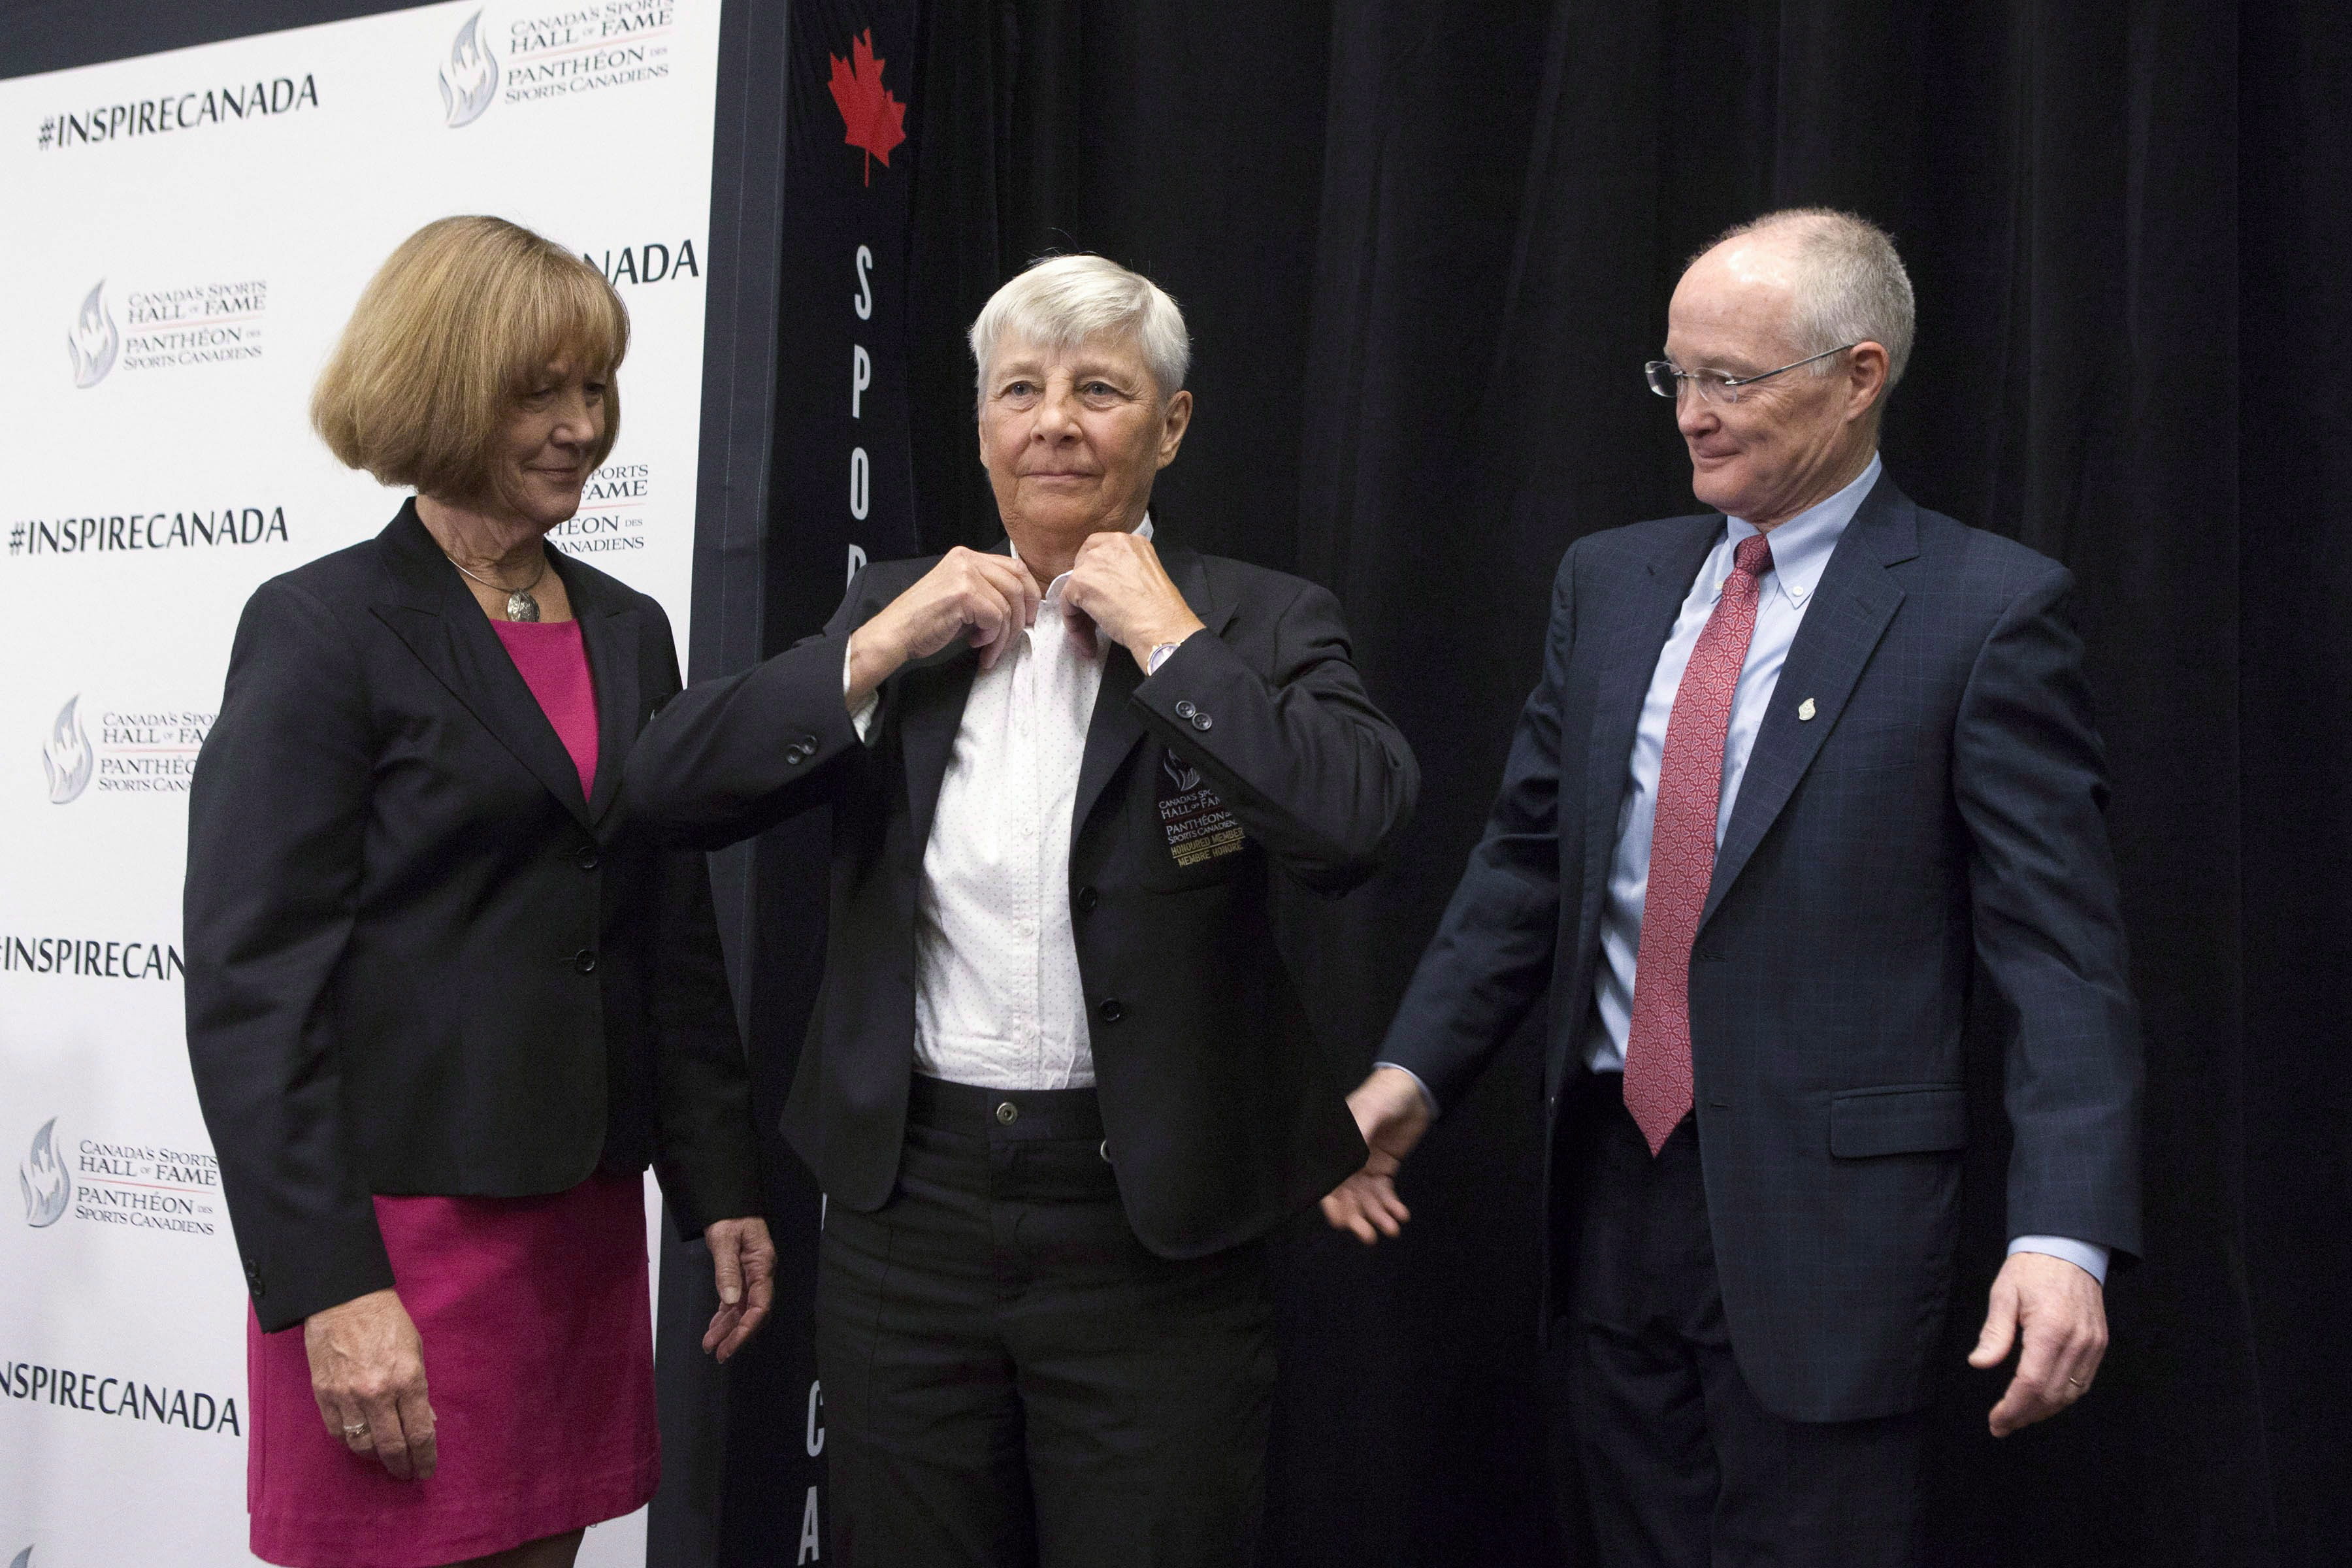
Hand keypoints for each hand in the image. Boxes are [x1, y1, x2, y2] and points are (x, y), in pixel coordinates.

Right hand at [304, 1287, 435, 1478]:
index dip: (425, 1457)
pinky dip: (350, 1441)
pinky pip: (338, 1432)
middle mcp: (378, 1393)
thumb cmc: (386, 1321)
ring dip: (375, 1457)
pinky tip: (360, 1441)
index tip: (426, 1469)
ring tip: (384, 1458)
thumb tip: (424, 1421)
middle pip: (391, 1446)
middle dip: (402, 1465)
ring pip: (362, 1445)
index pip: (419, 1433)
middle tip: (407, 1473)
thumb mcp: (416, 1350)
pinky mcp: (324, 1394)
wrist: (344, 1299)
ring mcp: (348, 1396)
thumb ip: (419, 1389)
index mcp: (407, 1379)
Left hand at [701, 1215, 774, 1362]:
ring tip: (710, 1346)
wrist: (728, 1203)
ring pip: (741, 1309)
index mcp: (762, 1265)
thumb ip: (727, 1269)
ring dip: (727, 1328)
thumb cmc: (729, 1216)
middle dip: (736, 1334)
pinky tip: (714, 1329)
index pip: (760, 1304)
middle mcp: (760, 1274)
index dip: (747, 1327)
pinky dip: (724, 1316)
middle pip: (752, 1311)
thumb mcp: (725, 1239)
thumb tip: (730, 1301)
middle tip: (719, 1354)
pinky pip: (734, 1301)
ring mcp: (751, 1276)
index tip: (731, 1344)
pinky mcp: (739, 1275)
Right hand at [847, 547, 1041, 705]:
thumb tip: (1023, 609)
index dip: (1030, 593)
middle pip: (1017, 584)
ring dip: (1003, 635)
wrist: (896, 633)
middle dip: (1021, 617)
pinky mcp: (964, 594)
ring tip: (989, 649)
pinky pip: (996, 618)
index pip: (1015, 567)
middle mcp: (967, 560)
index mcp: (967, 557)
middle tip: (1013, 639)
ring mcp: (965, 575)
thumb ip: (988, 594)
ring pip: (1008, 605)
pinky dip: (991, 638)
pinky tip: (975, 643)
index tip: (1029, 616)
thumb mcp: (962, 599)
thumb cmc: (926, 622)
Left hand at [1057, 531, 1204, 671]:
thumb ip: (1125, 572)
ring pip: (1074, 587)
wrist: (1161, 626)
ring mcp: (1094, 561)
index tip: (1101, 597)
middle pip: (1083, 566)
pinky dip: (1074, 624)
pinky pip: (1067, 604)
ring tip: (1092, 637)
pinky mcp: (1080, 581)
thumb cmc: (1161, 611)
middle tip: (1094, 618)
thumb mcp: (1147, 576)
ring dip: (1081, 614)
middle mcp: (1111, 544)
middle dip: (1086, 592)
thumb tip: (1107, 588)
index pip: (1099, 551)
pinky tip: (1088, 641)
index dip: (1096, 575)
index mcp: (1131, 542)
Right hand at [1319, 1066, 1432, 1244]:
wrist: (1414, 1090)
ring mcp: (1363, 1165)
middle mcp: (1346, 1158)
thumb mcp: (1368, 1112)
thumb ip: (1356, 1136)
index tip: (1341, 1222)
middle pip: (1346, 1196)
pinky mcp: (1382, 1168)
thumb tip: (1344, 1164)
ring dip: (1377, 1216)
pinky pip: (1383, 1193)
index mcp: (1334, 1144)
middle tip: (1369, 1235)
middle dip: (1357, 1217)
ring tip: (1391, 1228)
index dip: (1333, 1203)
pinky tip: (1400, 1215)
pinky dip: (1390, 1207)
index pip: (1329, 1179)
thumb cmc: (1385, 1095)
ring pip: (1365, 1199)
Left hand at [1968, 1250, 2108, 1435]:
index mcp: (2050, 1329)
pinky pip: (2083, 1382)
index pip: (2031, 1384)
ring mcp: (2092, 1345)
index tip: (1996, 1421)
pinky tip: (2043, 1399)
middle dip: (2025, 1415)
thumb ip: (1994, 1332)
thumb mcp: (2003, 1294)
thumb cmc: (2032, 1269)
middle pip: (2051, 1396)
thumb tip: (1980, 1362)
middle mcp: (2077, 1342)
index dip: (2013, 1408)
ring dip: (2044, 1411)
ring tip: (2018, 1417)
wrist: (2068, 1249)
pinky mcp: (2099, 1344)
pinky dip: (2063, 1397)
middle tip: (2002, 1425)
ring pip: (2070, 1394)